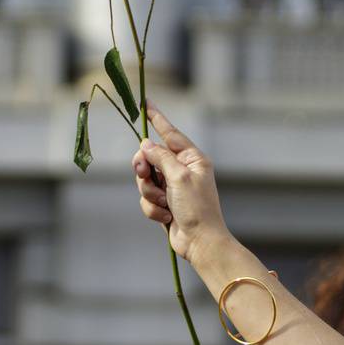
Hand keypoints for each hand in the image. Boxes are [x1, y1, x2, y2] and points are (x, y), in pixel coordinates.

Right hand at [132, 104, 228, 262]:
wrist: (200, 242)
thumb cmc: (197, 207)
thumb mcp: (179, 176)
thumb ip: (161, 157)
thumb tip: (146, 144)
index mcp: (192, 159)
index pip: (170, 133)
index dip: (157, 118)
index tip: (145, 102)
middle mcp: (182, 170)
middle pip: (150, 157)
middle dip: (144, 168)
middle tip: (144, 174)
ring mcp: (172, 187)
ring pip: (145, 180)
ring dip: (150, 193)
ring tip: (164, 204)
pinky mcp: (164, 204)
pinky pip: (146, 199)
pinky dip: (153, 209)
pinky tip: (167, 217)